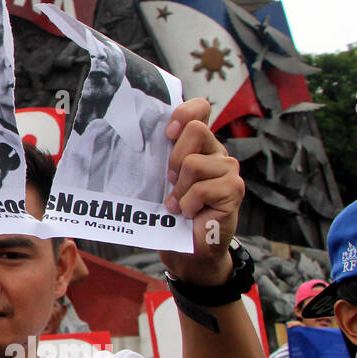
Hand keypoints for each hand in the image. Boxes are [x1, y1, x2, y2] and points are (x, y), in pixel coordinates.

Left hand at [159, 98, 243, 286]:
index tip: (168, 134)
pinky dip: (188, 204)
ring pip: (193, 163)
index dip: (184, 113)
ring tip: (178, 204)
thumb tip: (122, 136)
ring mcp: (228, 169)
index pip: (200, 109)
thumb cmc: (170, 211)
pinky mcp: (234, 189)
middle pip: (196, 130)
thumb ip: (155, 156)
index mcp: (198, 144)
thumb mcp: (158, 179)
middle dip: (174, 158)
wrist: (188, 248)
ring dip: (179, 189)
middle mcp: (216, 152)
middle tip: (169, 181)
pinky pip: (202, 189)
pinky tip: (189, 213)